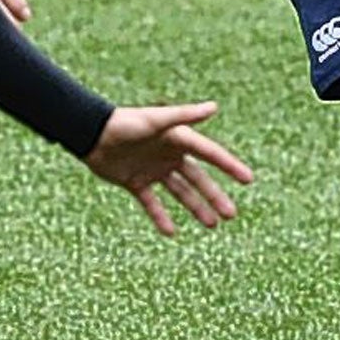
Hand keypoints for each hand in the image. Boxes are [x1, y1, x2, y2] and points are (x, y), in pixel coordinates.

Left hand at [84, 102, 254, 235]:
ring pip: (180, 193)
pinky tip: (171, 232)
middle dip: (215, 196)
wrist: (91, 133)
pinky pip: (152, 203)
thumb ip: (185, 115)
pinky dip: (161, 217)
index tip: (248, 179)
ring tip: (212, 225)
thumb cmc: (126, 123)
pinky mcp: (136, 182)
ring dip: (196, 208)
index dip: (230, 166)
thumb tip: (214, 107)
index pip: (210, 155)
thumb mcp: (157, 120)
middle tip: (231, 215)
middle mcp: (169, 155)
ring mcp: (153, 170)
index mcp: (178, 139)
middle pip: (198, 179)